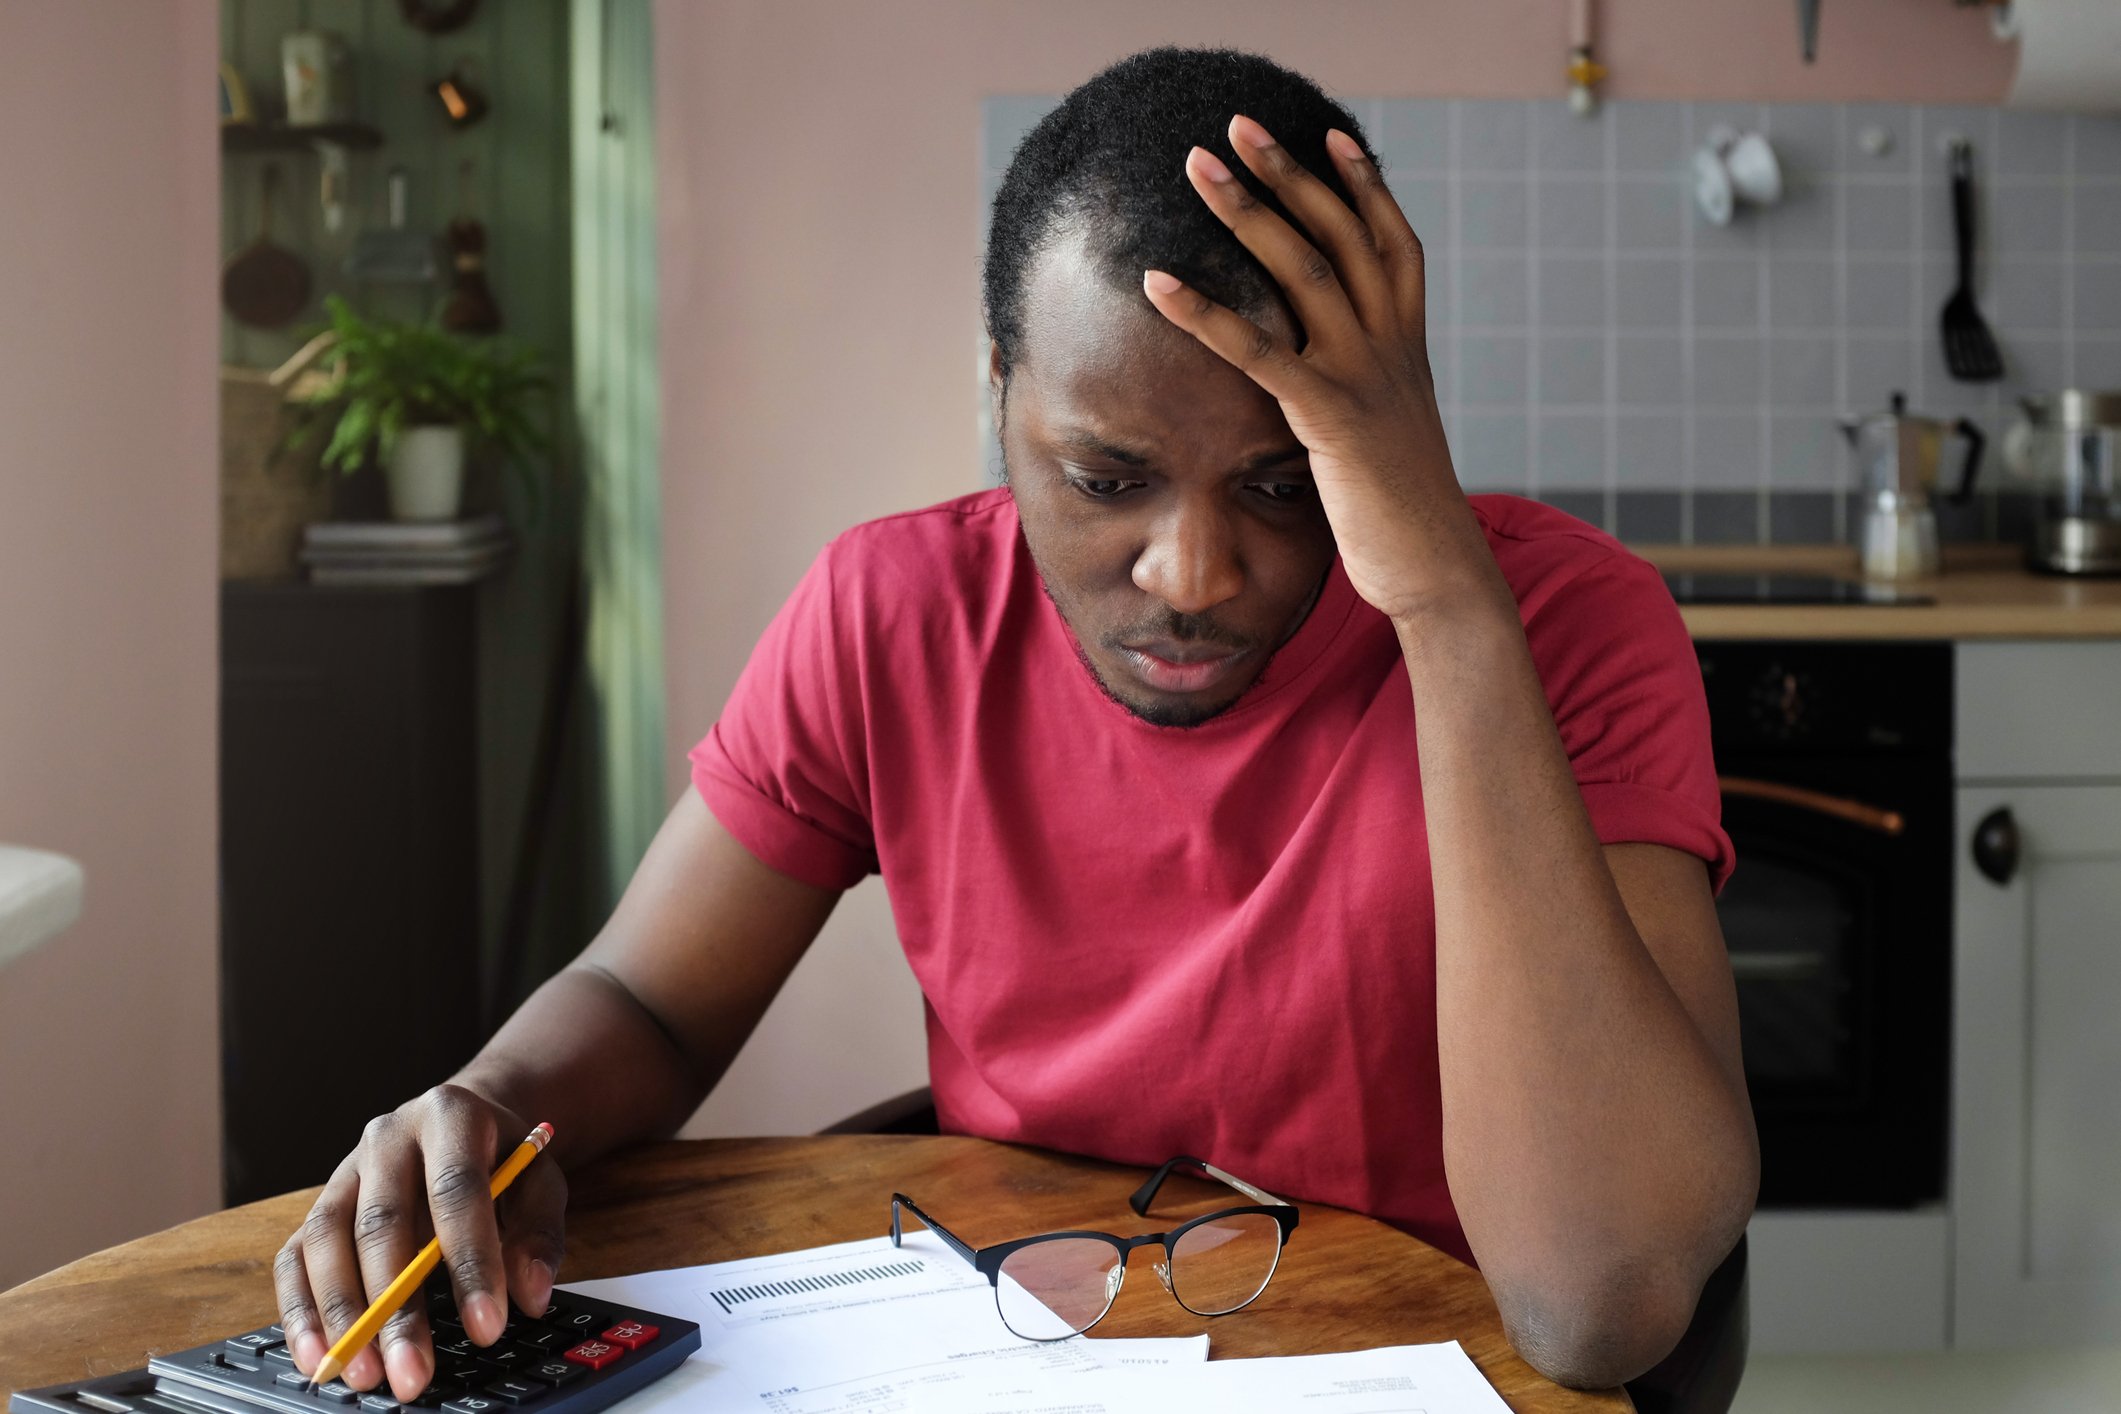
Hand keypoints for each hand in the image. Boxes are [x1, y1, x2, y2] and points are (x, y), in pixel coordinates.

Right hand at [273, 1085, 567, 1398]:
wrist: (460, 1121)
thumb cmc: (501, 1158)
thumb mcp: (539, 1178)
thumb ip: (539, 1232)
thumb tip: (529, 1295)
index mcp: (448, 1116)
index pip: (456, 1189)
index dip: (471, 1261)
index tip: (487, 1327)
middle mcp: (386, 1137)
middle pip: (383, 1223)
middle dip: (397, 1308)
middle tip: (414, 1373)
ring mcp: (344, 1171)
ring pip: (327, 1241)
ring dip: (342, 1316)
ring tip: (365, 1376)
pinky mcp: (317, 1207)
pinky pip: (294, 1258)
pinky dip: (301, 1312)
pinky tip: (319, 1357)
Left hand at [1140, 115, 1503, 626]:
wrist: (1438, 571)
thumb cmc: (1405, 517)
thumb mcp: (1390, 438)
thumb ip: (1367, 396)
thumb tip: (1337, 386)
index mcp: (1407, 349)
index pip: (1392, 244)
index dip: (1364, 187)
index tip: (1330, 138)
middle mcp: (1390, 349)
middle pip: (1341, 235)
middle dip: (1288, 175)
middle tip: (1239, 125)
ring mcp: (1364, 377)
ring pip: (1305, 270)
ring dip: (1248, 211)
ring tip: (1199, 166)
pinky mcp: (1330, 418)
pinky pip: (1258, 352)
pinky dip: (1204, 313)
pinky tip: (1158, 284)